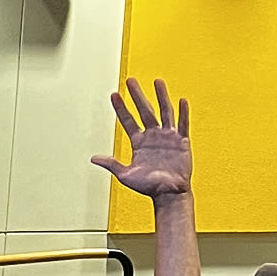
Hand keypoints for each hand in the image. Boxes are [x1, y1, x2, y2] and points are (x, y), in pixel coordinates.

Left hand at [93, 78, 191, 197]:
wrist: (169, 194)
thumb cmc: (148, 187)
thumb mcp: (126, 175)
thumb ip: (112, 164)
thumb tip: (93, 158)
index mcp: (139, 143)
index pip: (128, 121)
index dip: (121, 108)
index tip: (114, 95)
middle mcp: (153, 136)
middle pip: (144, 110)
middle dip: (137, 95)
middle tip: (130, 81)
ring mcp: (168, 137)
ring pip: (164, 112)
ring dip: (161, 96)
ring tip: (157, 81)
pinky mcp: (182, 142)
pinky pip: (182, 125)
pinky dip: (183, 113)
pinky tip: (182, 100)